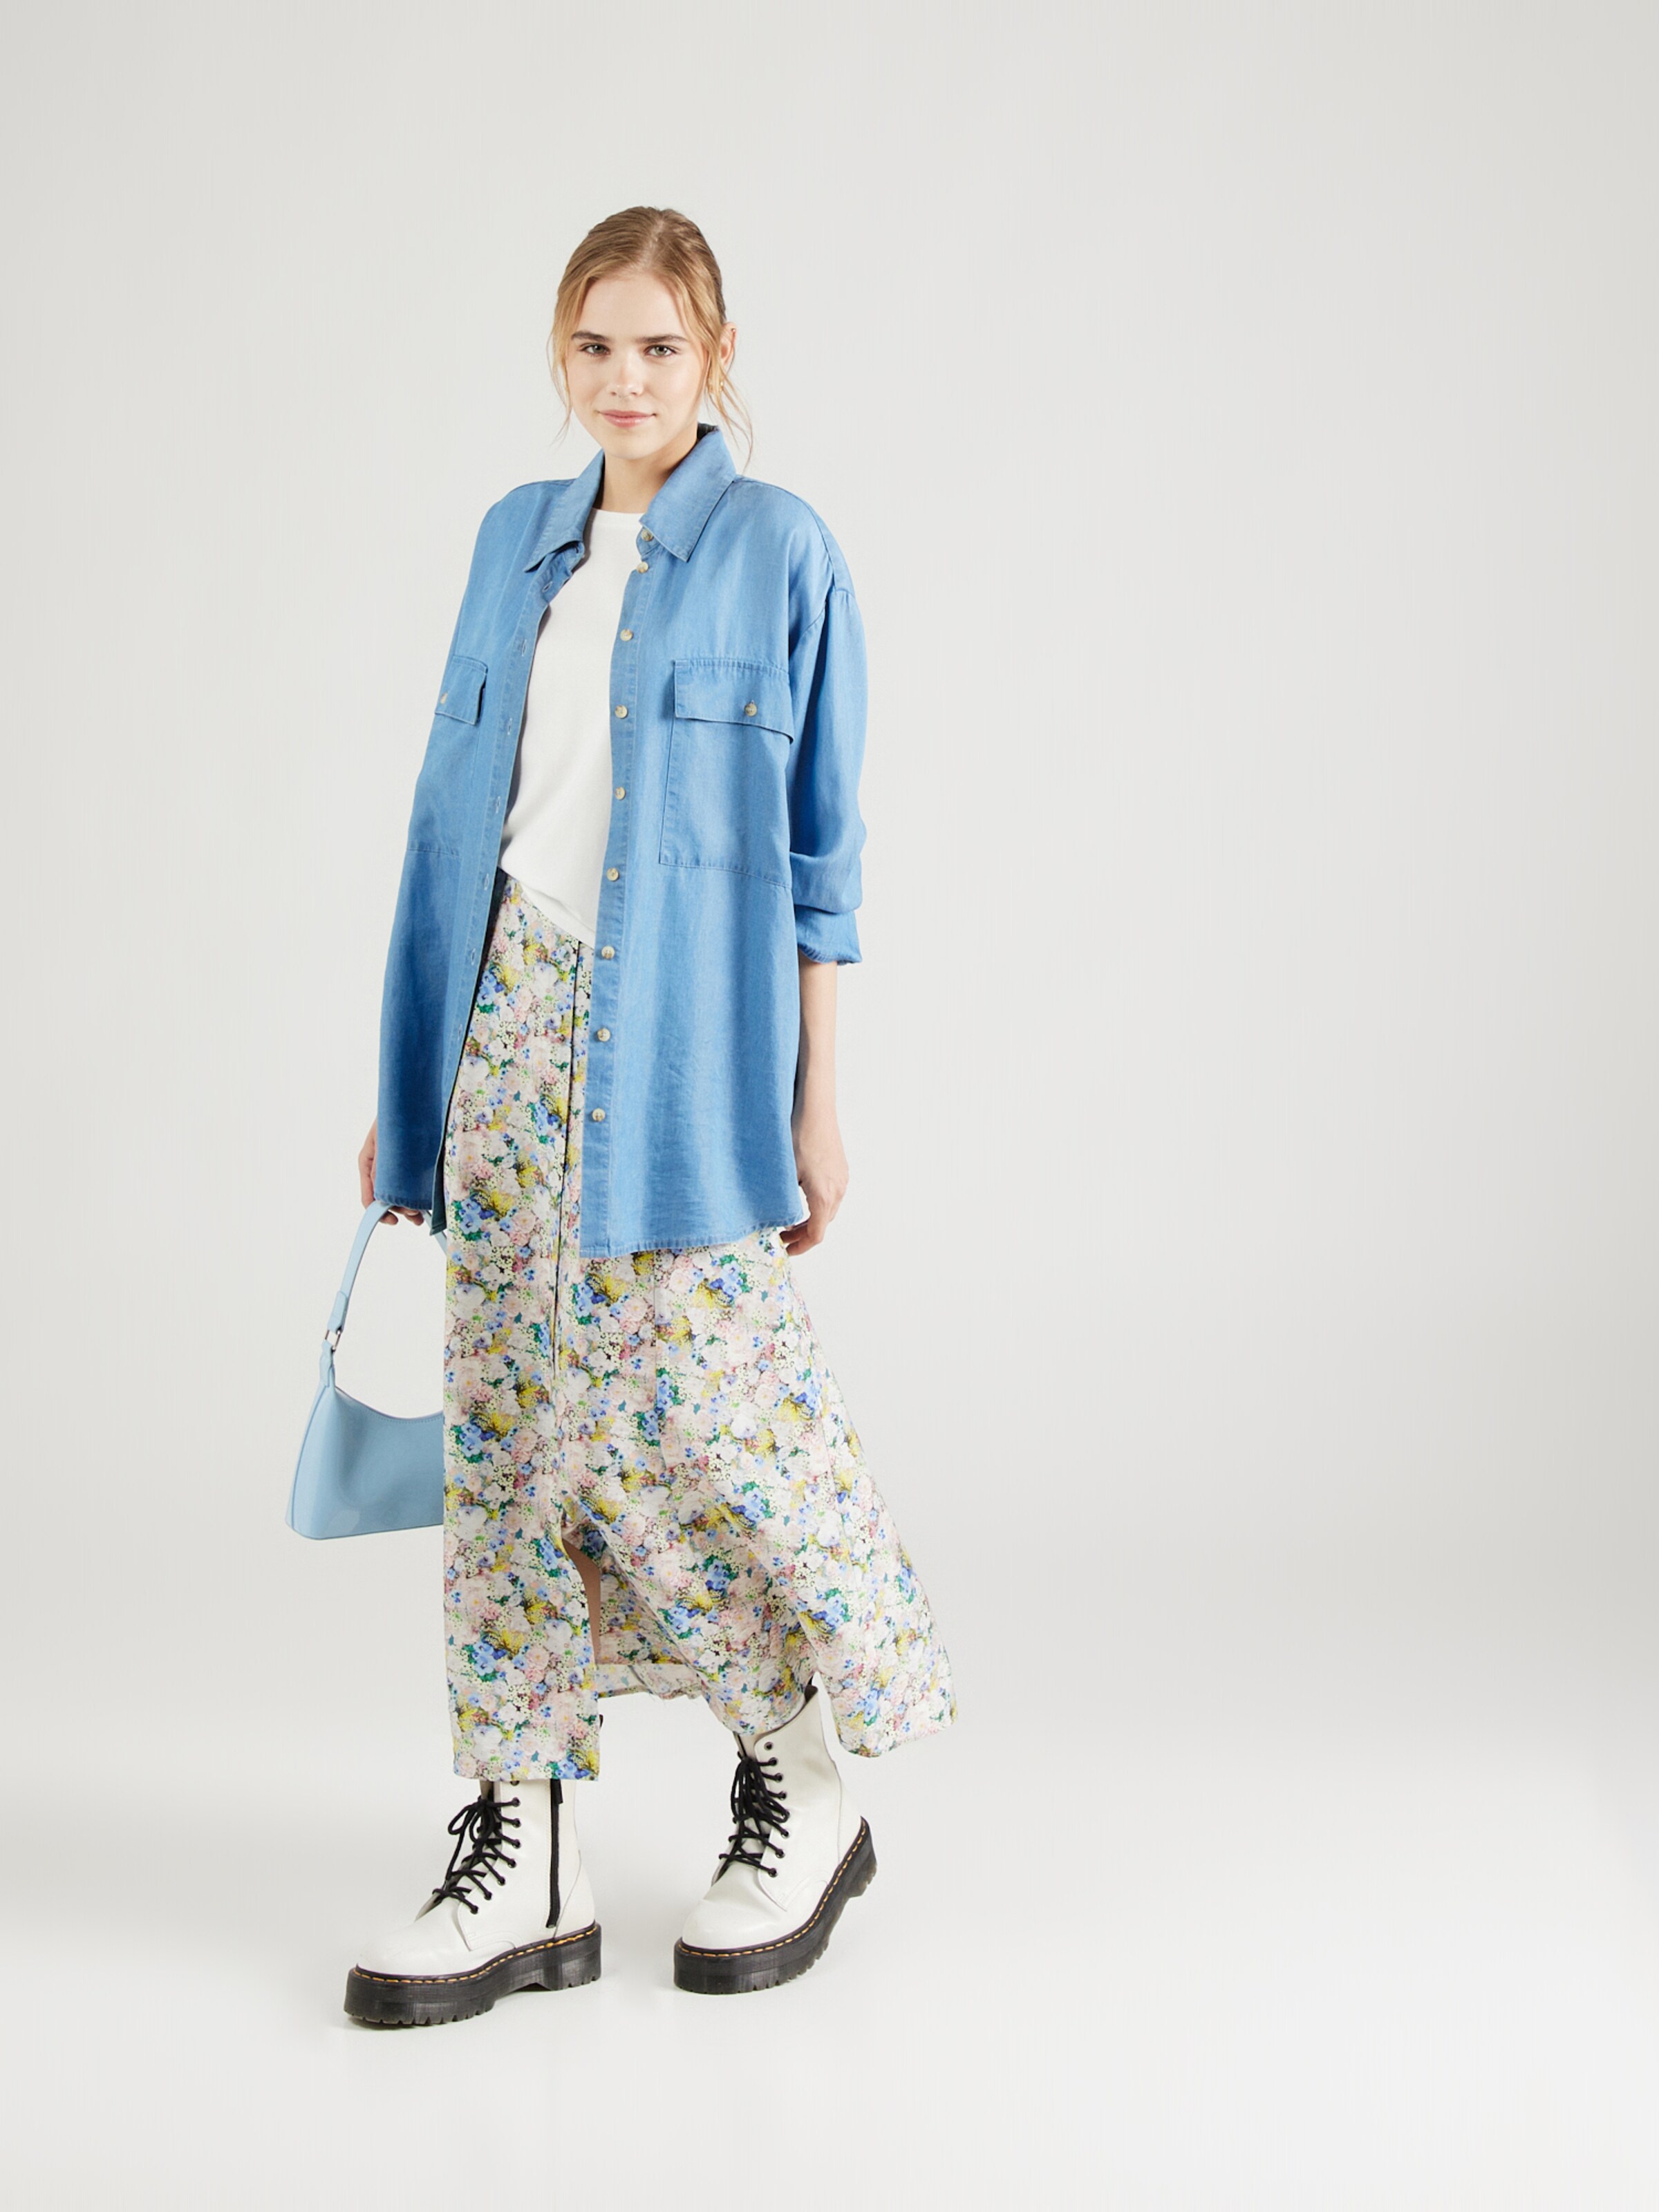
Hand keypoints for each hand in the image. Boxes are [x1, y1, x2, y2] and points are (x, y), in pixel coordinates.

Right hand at [358, 1119, 424, 1225]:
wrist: (410, 1100)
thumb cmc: (394, 1116)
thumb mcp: (384, 1140)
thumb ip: (380, 1165)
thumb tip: (380, 1191)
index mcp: (367, 1162)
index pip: (368, 1196)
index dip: (378, 1213)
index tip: (392, 1220)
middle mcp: (379, 1168)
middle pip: (386, 1199)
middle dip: (400, 1210)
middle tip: (416, 1215)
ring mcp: (394, 1168)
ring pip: (399, 1196)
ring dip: (410, 1208)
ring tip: (422, 1214)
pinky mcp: (409, 1165)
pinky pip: (410, 1186)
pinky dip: (418, 1198)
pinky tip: (427, 1204)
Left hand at [780, 1108, 847, 1255]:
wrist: (815, 1107)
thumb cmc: (798, 1136)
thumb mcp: (784, 1173)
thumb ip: (782, 1200)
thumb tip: (771, 1218)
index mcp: (823, 1196)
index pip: (816, 1234)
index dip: (800, 1247)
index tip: (785, 1249)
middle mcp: (838, 1190)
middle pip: (823, 1224)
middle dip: (803, 1234)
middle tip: (781, 1235)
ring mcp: (842, 1178)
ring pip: (828, 1210)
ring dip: (811, 1218)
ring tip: (789, 1218)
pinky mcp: (841, 1168)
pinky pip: (832, 1195)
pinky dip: (817, 1204)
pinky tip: (801, 1195)